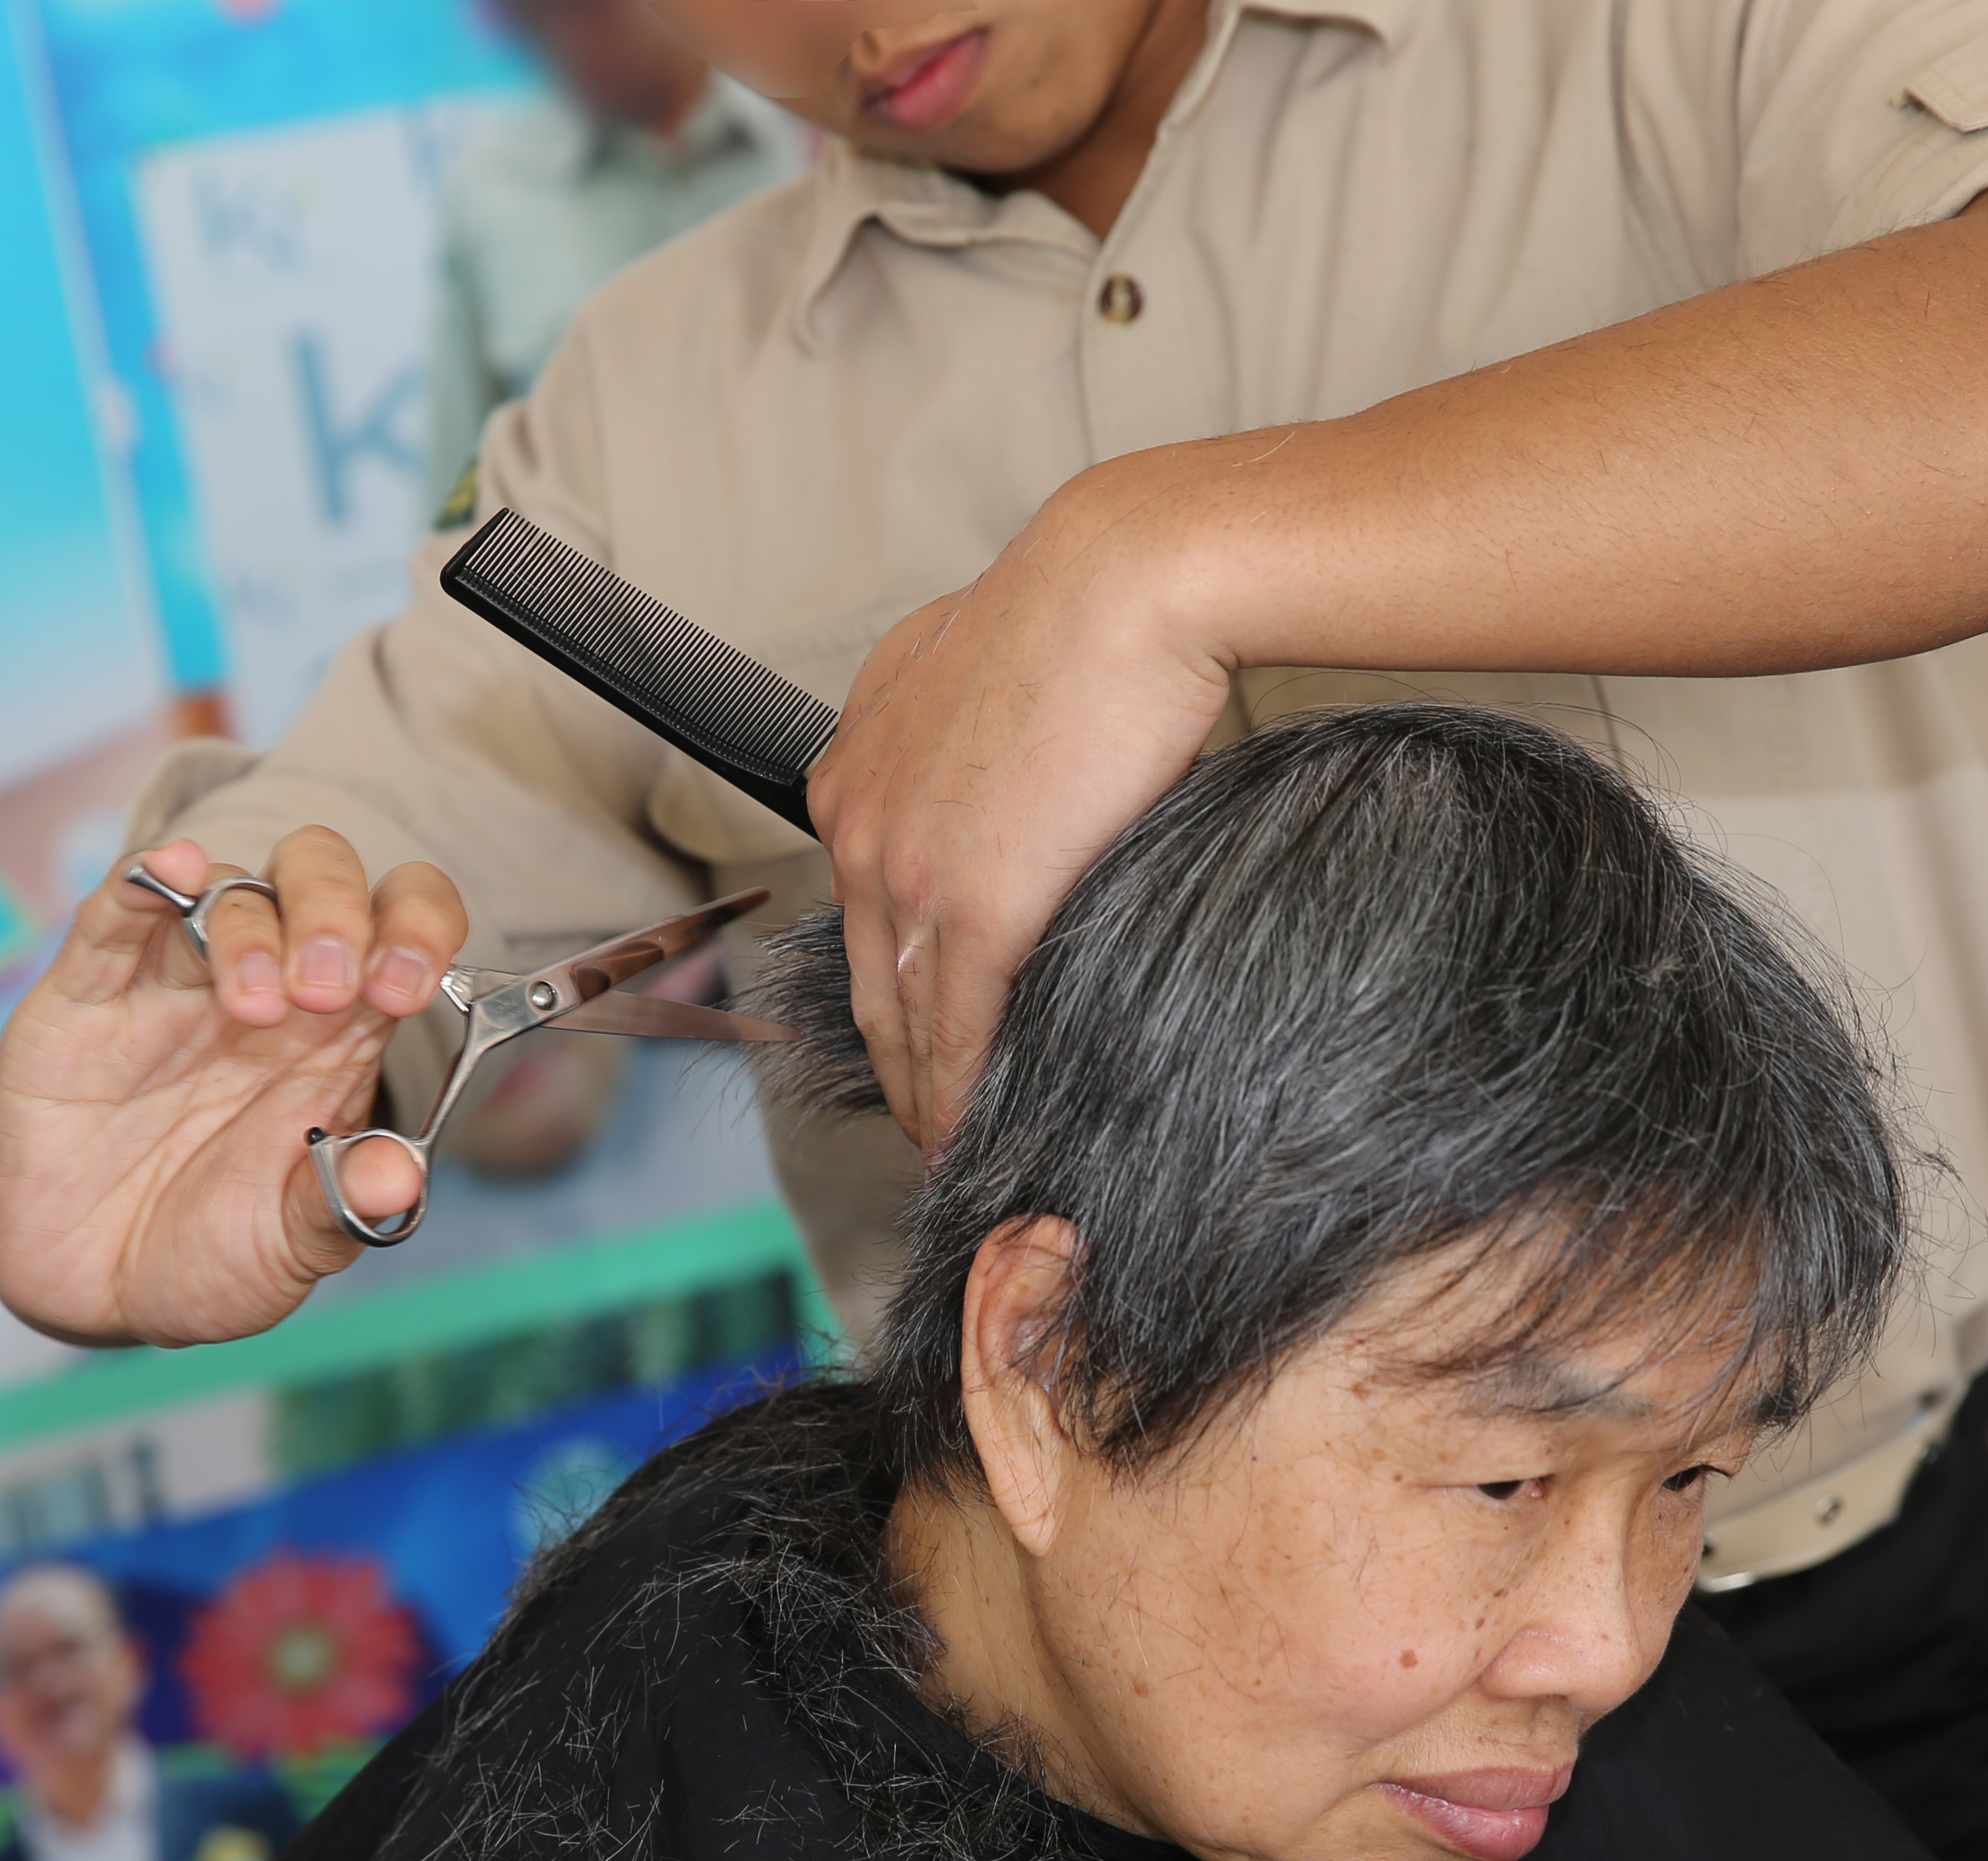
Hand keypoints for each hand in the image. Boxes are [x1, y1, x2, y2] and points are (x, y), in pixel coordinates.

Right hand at [0, 827, 467, 1346]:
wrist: (96, 1292)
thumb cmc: (211, 1254)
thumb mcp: (291, 1246)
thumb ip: (342, 1204)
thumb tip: (398, 1177)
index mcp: (339, 1035)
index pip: (402, 930)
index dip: (418, 929)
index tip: (404, 985)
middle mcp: (270, 989)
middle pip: (321, 881)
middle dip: (338, 911)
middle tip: (327, 990)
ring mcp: (178, 984)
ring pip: (230, 888)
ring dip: (256, 927)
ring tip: (254, 1007)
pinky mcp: (91, 994)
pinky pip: (119, 909)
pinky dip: (148, 875)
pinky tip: (175, 871)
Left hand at [806, 470, 1232, 1144]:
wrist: (1132, 581)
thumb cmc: (1090, 613)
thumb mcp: (985, 675)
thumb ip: (964, 744)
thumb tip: (1002, 786)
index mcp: (855, 767)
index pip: (862, 914)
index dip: (893, 987)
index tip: (923, 1035)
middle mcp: (856, 823)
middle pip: (869, 983)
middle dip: (899, 1068)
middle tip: (934, 1126)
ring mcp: (904, 871)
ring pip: (902, 1021)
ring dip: (927, 1099)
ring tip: (957, 1152)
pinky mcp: (970, 908)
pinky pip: (954, 1031)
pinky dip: (960, 1096)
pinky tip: (975, 1136)